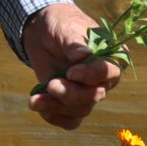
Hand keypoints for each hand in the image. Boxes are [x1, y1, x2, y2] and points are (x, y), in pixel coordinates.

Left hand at [24, 2, 120, 129]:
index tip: (71, 72)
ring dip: (57, 107)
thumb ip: (75, 42)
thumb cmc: (60, 24)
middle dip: (72, 94)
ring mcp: (88, 92)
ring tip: (34, 100)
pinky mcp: (71, 102)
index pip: (110, 72)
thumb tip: (84, 55)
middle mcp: (104, 79)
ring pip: (80, 110)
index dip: (91, 75)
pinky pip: (69, 120)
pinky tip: (38, 106)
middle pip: (95, 95)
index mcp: (112, 57)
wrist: (42, 31)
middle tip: (51, 85)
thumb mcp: (66, 27)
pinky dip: (54, 117)